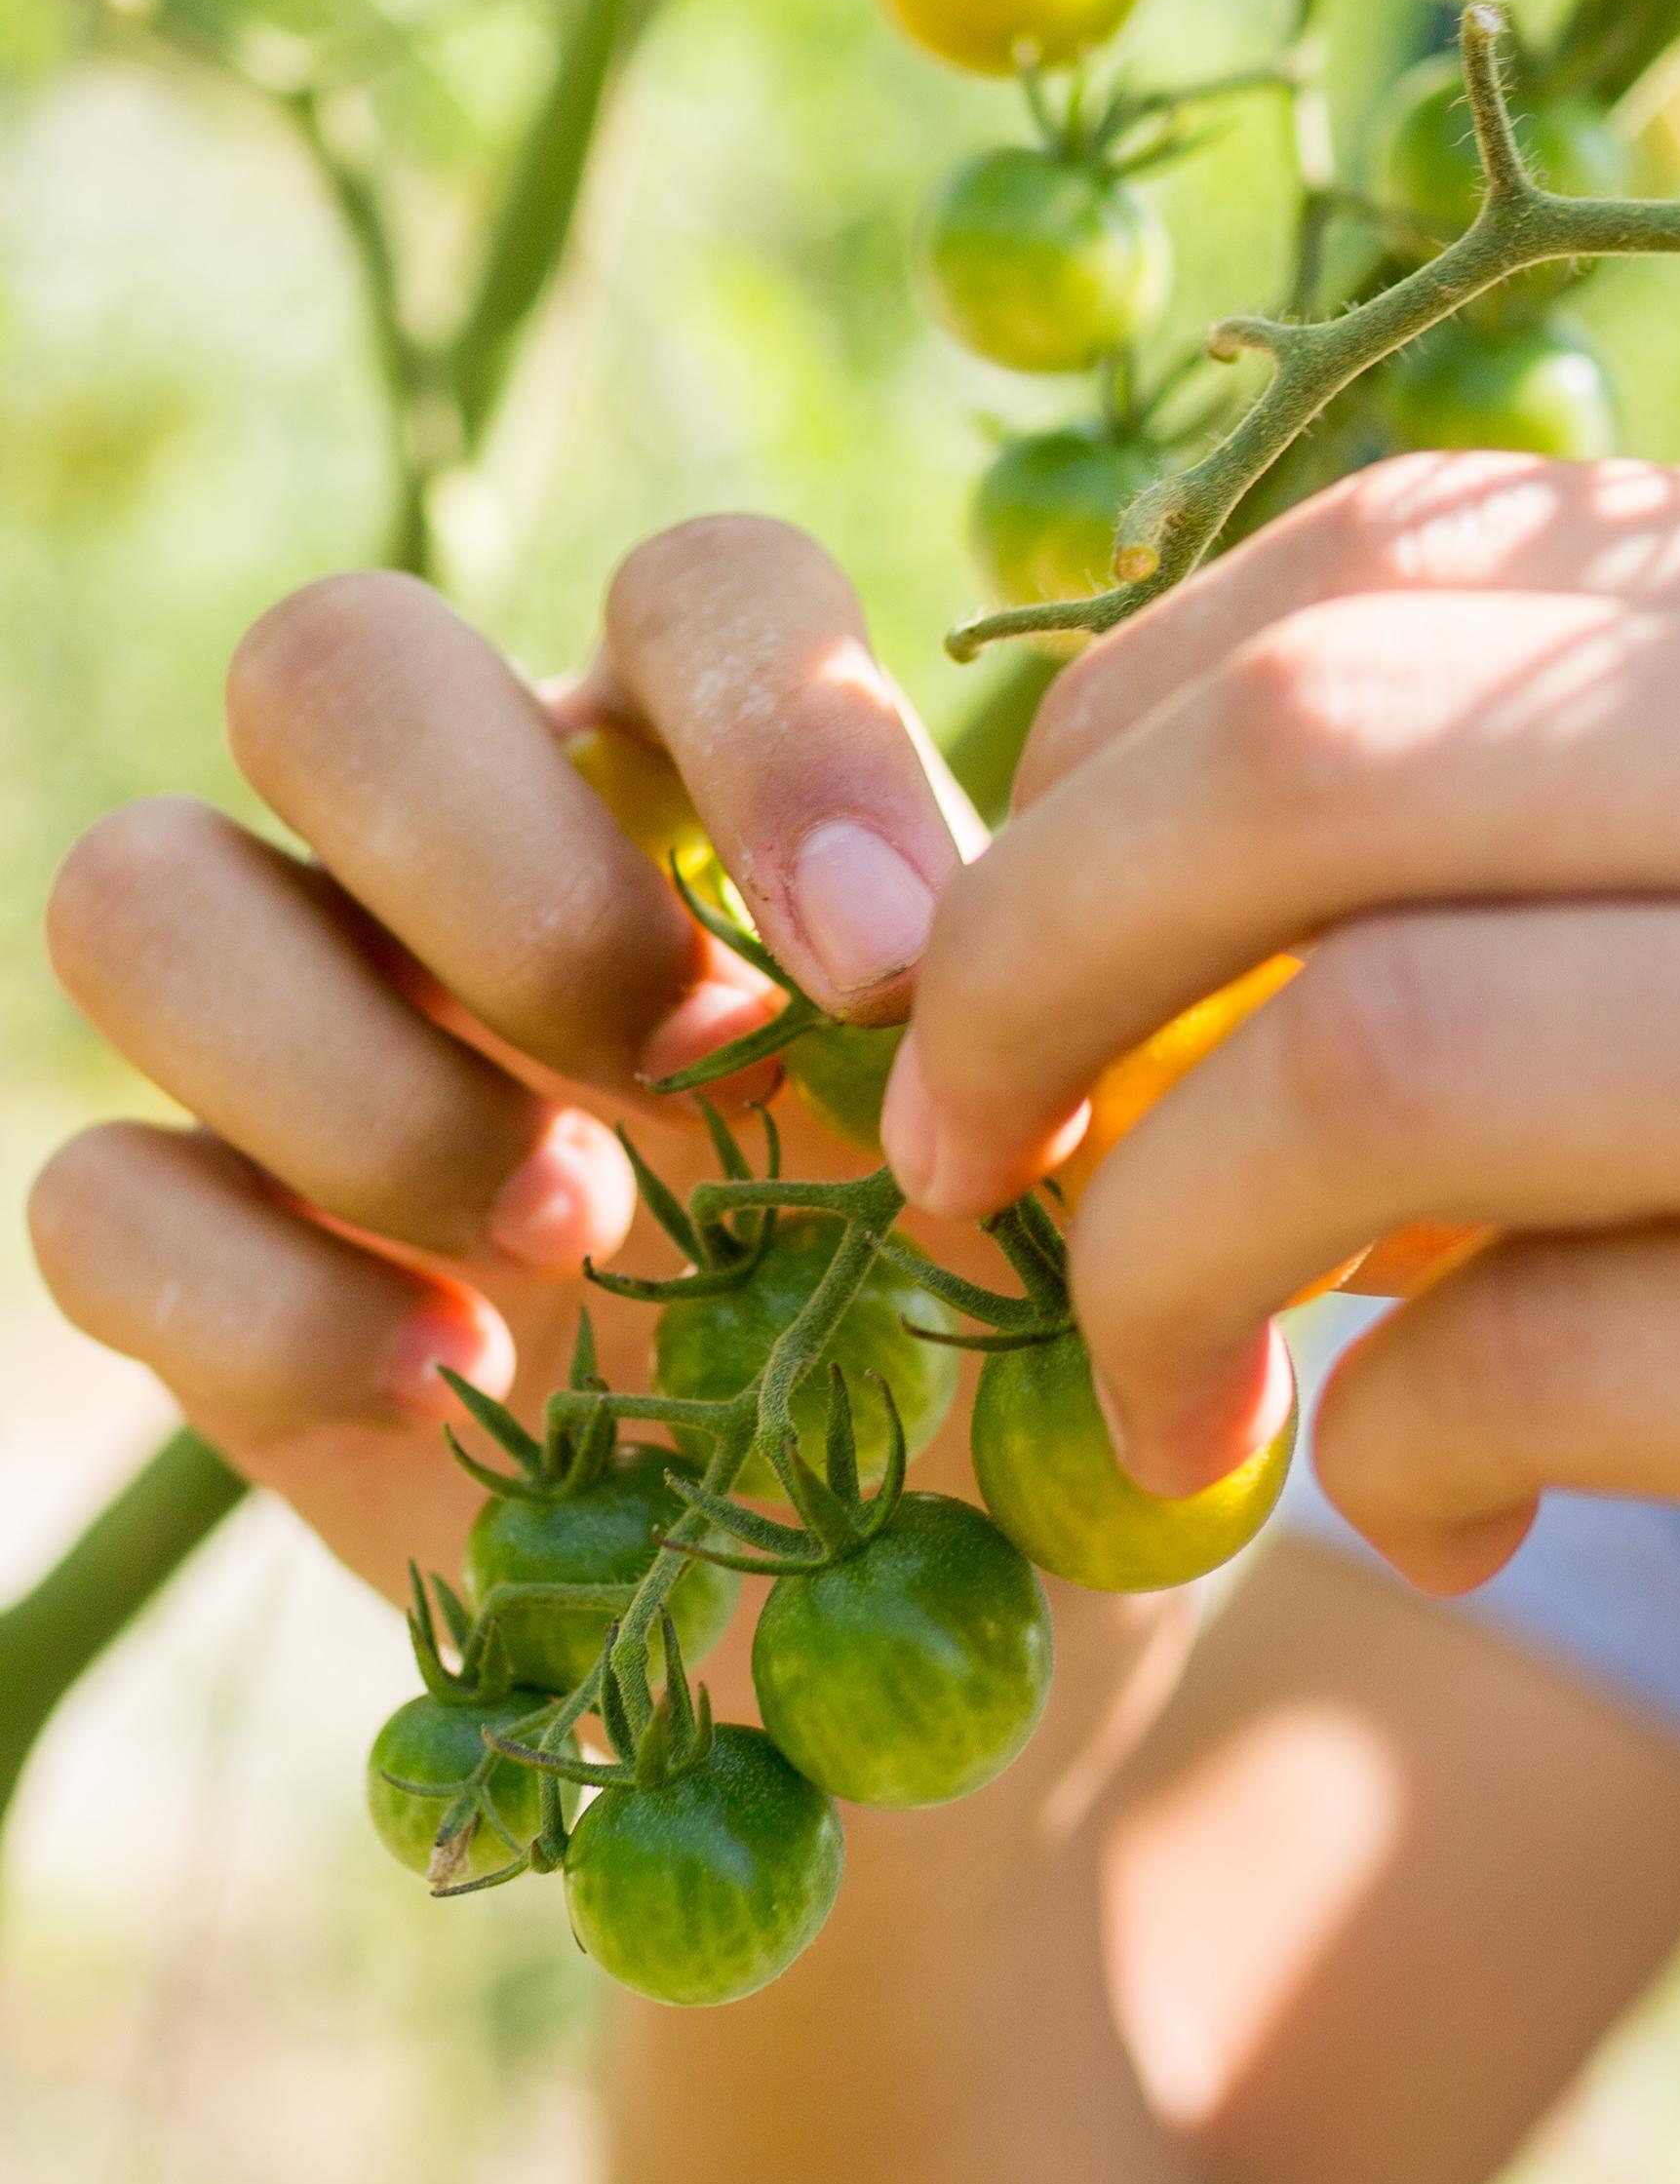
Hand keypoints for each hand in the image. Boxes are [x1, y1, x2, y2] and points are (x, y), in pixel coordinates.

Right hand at [29, 525, 1126, 1707]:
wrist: (913, 1594)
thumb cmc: (1015, 1324)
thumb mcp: (1077, 1167)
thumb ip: (1029, 1017)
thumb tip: (921, 964)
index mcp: (718, 770)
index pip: (697, 588)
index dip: (771, 729)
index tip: (881, 973)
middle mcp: (479, 846)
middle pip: (333, 660)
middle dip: (505, 876)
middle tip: (685, 1075)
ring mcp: (309, 1031)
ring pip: (138, 886)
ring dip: (362, 1080)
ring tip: (572, 1240)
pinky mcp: (205, 1252)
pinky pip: (97, 1190)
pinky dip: (267, 1299)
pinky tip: (458, 1385)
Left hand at [886, 451, 1679, 1944]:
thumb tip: (1315, 873)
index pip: (1419, 549)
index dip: (1122, 729)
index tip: (1049, 930)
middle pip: (1318, 746)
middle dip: (1027, 956)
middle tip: (958, 1147)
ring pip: (1380, 1062)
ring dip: (1162, 1242)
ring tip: (1157, 1375)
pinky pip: (1550, 1370)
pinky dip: (1394, 1451)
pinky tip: (1435, 1513)